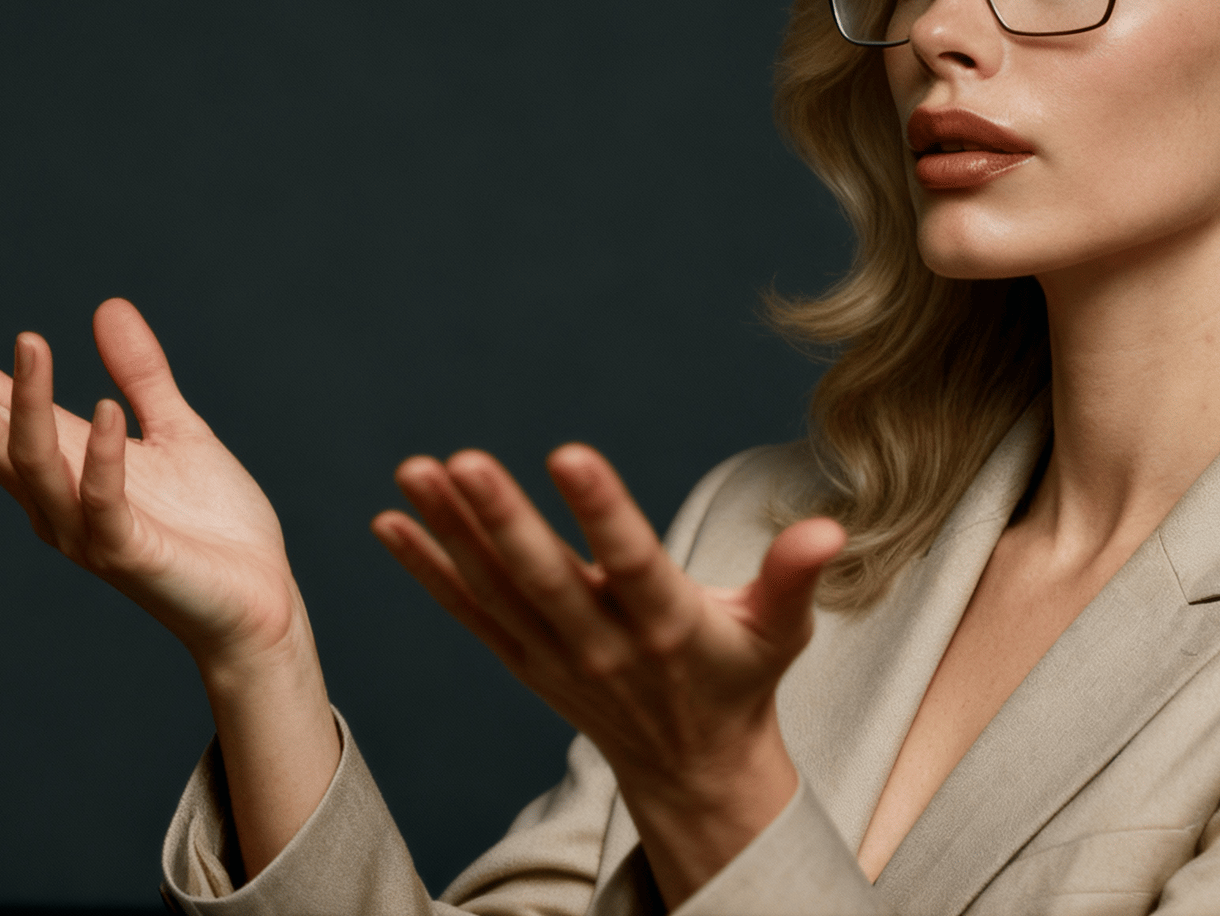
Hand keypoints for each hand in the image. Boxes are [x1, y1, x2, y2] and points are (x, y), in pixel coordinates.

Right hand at [0, 299, 339, 877]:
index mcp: (63, 468)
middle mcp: (55, 502)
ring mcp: (86, 531)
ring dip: (26, 403)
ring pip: (32, 464)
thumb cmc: (211, 527)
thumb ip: (141, 374)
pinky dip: (105, 456)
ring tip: (30, 340)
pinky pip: (104, 502)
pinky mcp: (129, 554)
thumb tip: (109, 306)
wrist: (258, 603)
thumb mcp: (176, 432)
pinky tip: (109, 407)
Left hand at [372, 445, 845, 906]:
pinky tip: (390, 523)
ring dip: (450, 531)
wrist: (690, 766)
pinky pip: (467, 612)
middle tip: (462, 460)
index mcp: (669, 625)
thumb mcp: (779, 631)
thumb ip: (795, 576)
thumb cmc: (737, 676)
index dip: (601, 510)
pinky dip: (427, 570)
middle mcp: (604, 642)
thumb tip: (829, 530)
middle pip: (545, 577)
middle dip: (501, 519)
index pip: (633, 562)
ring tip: (415, 471)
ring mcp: (554, 655)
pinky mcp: (522, 658)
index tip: (570, 454)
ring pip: (495, 589)